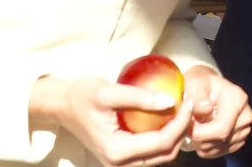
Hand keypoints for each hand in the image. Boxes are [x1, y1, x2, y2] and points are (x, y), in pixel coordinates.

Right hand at [31, 76, 193, 166]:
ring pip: (161, 155)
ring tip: (182, 107)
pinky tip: (169, 115)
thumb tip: (170, 101)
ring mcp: (121, 163)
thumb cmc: (82, 95)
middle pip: (165, 153)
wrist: (62, 105)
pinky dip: (164, 135)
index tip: (188, 100)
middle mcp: (120, 164)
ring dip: (175, 133)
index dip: (181, 122)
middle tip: (188, 102)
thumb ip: (139, 97)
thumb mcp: (109, 91)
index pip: (161, 142)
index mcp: (117, 151)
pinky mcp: (123, 157)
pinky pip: (151, 151)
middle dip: (182, 129)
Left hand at [183, 65, 251, 157]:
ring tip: (196, 127)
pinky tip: (201, 134)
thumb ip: (197, 96)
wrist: (206, 89)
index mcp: (238, 99)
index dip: (201, 133)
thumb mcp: (194, 84)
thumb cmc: (200, 85)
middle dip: (200, 138)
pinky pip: (218, 153)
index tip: (186, 126)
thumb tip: (206, 110)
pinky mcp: (238, 140)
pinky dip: (206, 147)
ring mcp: (244, 129)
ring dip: (201, 143)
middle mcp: (245, 115)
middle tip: (189, 125)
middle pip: (221, 140)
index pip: (222, 128)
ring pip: (218, 148)